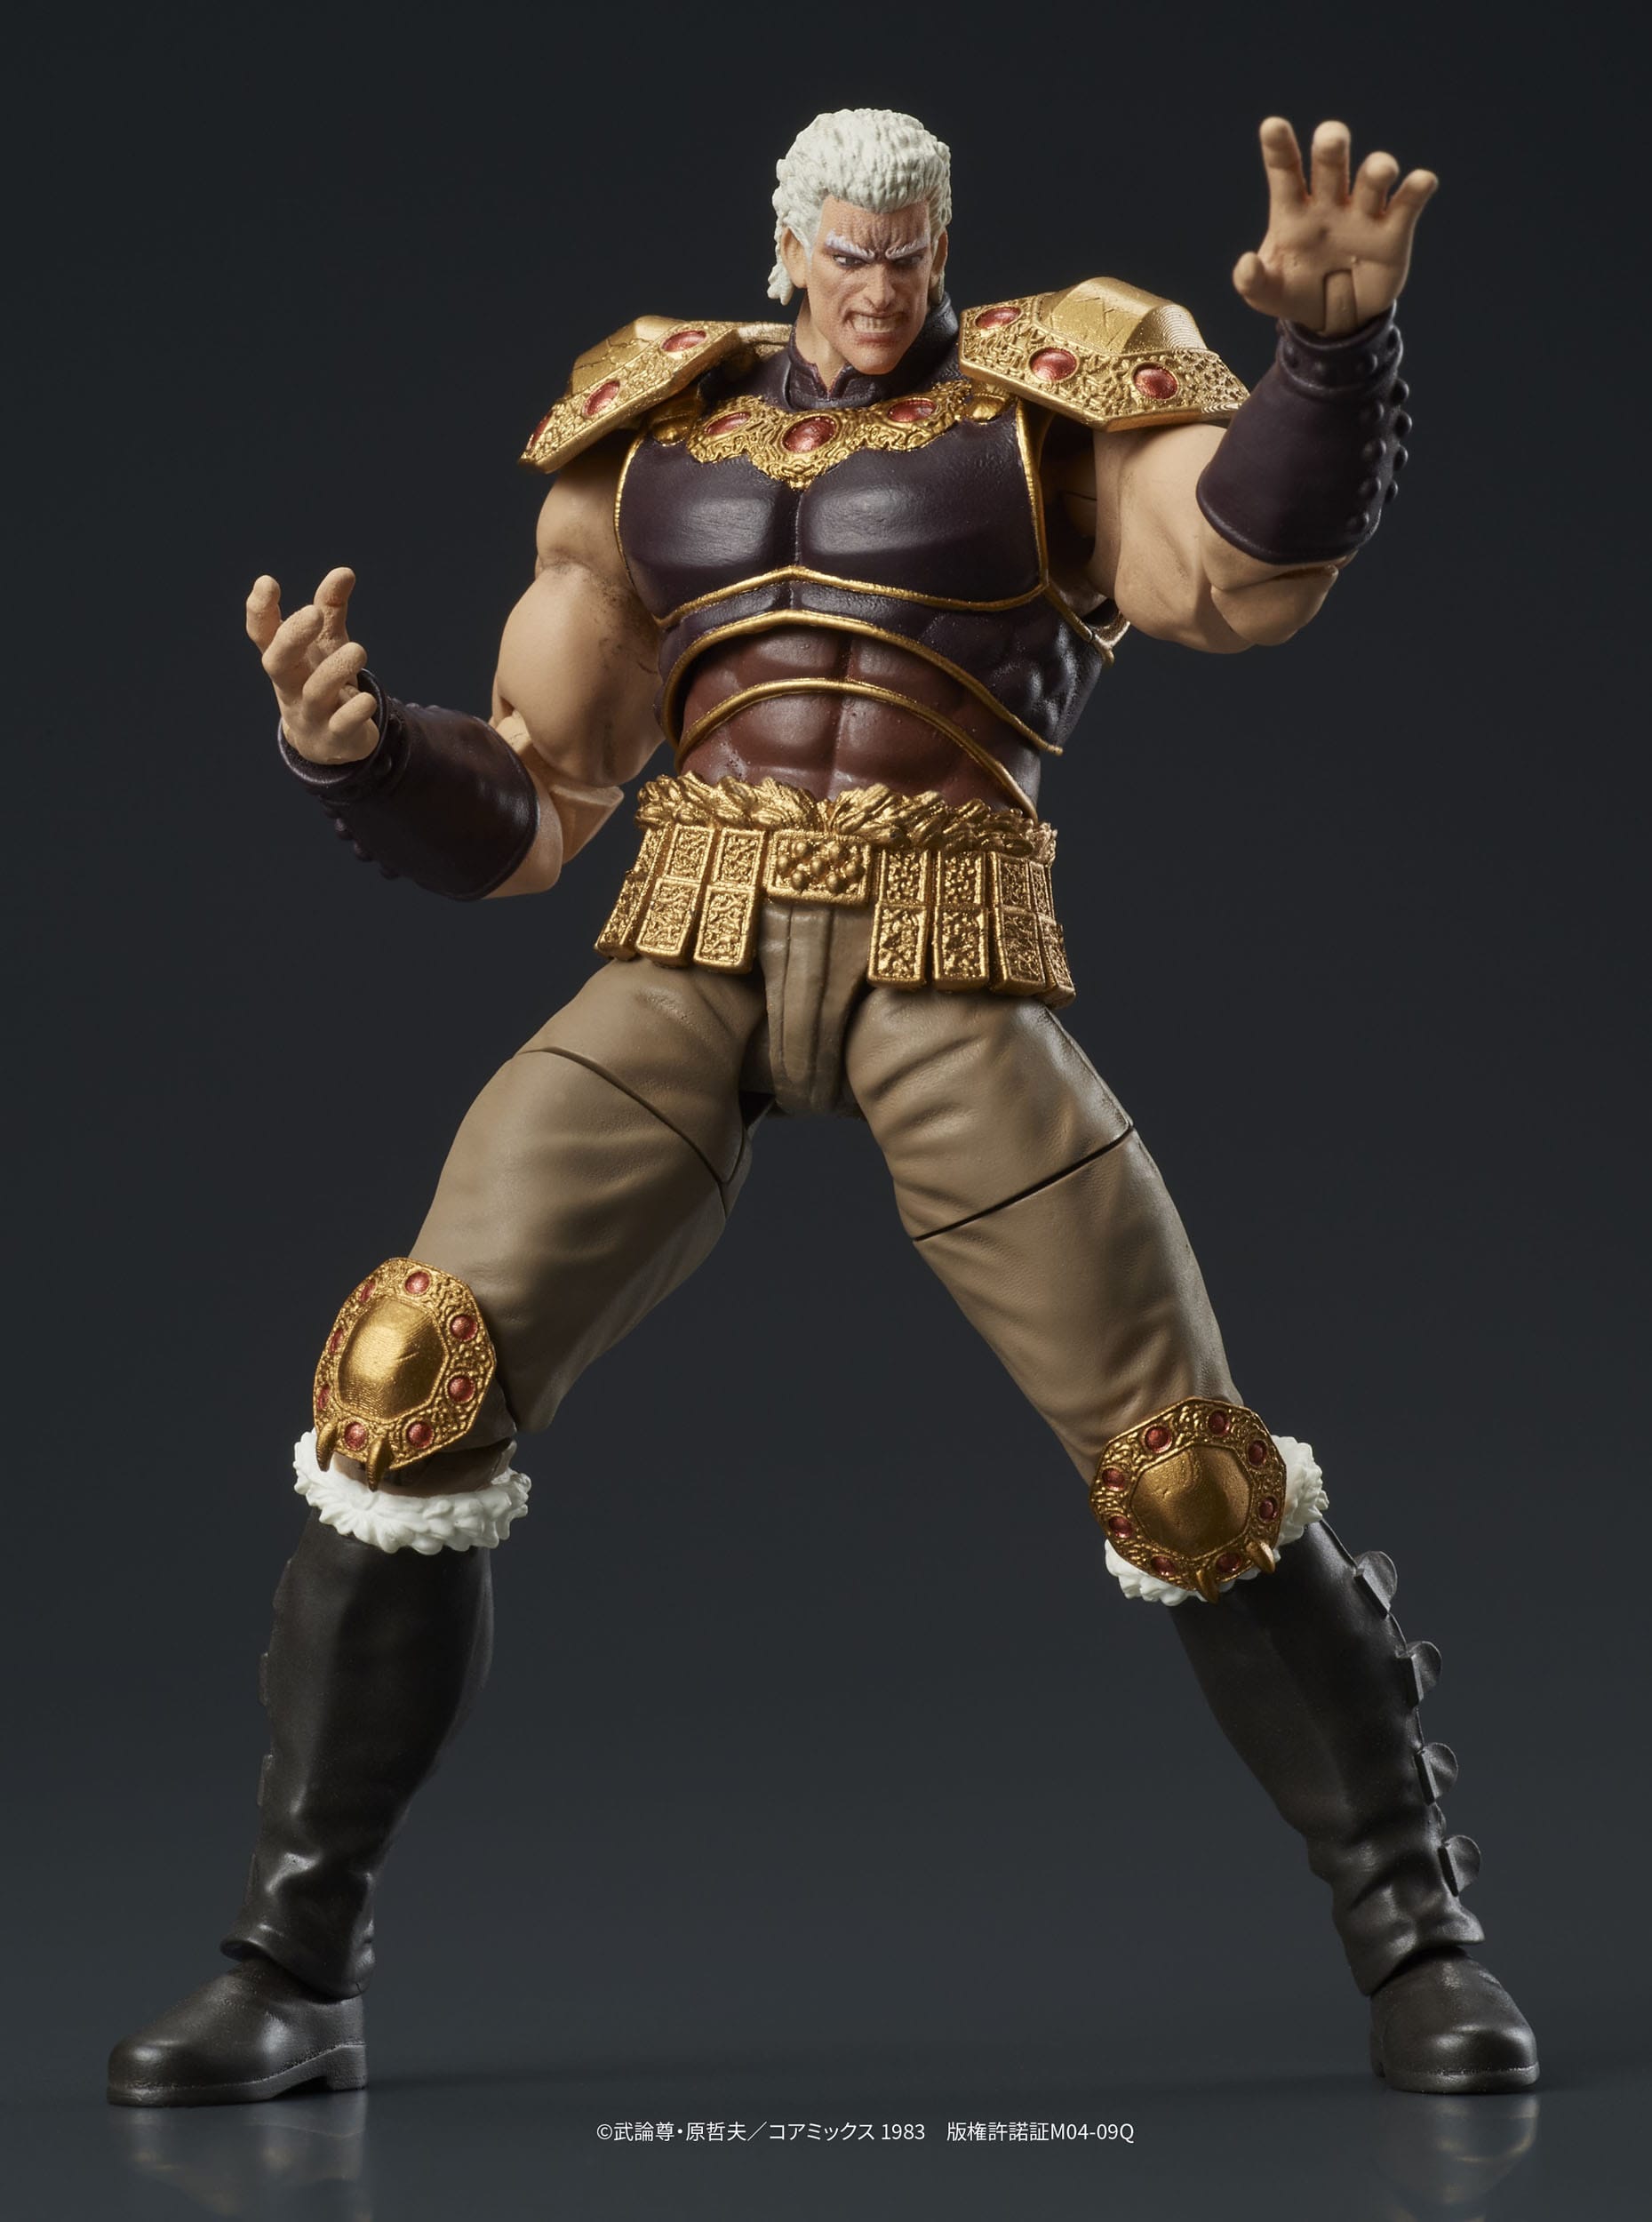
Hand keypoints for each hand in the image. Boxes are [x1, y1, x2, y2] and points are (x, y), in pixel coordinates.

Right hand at [246, 567, 379, 763]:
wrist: (330, 741)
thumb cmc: (322, 680)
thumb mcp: (326, 644)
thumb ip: (331, 609)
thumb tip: (345, 571)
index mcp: (285, 660)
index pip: (262, 634)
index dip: (259, 610)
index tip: (267, 582)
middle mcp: (290, 685)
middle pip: (276, 662)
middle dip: (291, 638)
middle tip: (312, 612)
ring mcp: (310, 714)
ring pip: (314, 692)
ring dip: (334, 670)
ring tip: (358, 650)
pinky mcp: (334, 737)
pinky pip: (341, 725)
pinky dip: (353, 712)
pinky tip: (367, 699)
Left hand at [1233, 117, 1437, 335]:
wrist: (1334, 320)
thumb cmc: (1295, 293)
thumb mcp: (1266, 295)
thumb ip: (1251, 281)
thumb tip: (1246, 264)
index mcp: (1293, 209)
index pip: (1285, 170)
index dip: (1278, 147)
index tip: (1272, 126)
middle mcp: (1329, 201)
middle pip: (1331, 164)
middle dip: (1332, 148)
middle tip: (1331, 139)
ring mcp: (1363, 214)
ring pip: (1372, 179)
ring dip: (1377, 171)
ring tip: (1381, 172)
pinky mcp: (1393, 232)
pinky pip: (1407, 205)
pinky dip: (1416, 190)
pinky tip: (1422, 181)